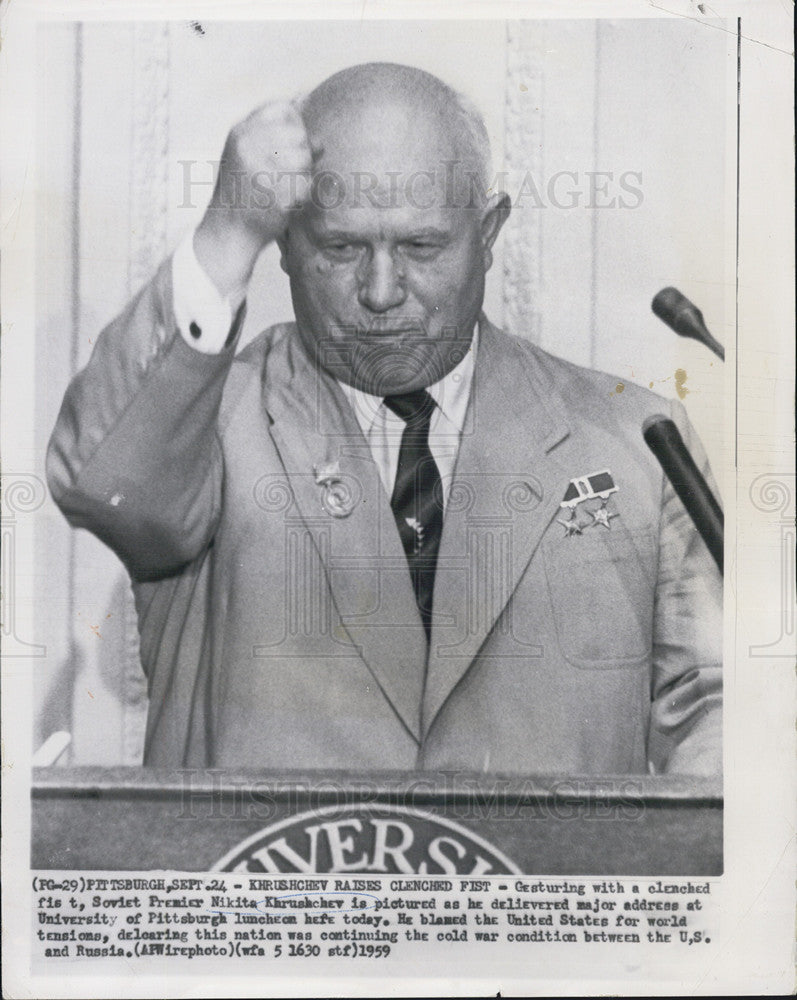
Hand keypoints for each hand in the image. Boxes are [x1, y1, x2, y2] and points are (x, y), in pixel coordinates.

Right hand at [193, 101, 314, 295]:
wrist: (228, 231)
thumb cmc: (242, 192)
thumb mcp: (249, 156)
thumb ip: (279, 142)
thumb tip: (320, 141)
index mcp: (241, 133)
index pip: (283, 110)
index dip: (295, 125)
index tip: (290, 144)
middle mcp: (249, 147)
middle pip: (299, 134)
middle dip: (301, 152)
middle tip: (286, 172)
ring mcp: (262, 170)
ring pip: (306, 158)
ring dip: (302, 173)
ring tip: (283, 186)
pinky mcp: (278, 195)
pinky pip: (306, 184)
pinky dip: (302, 195)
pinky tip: (285, 202)